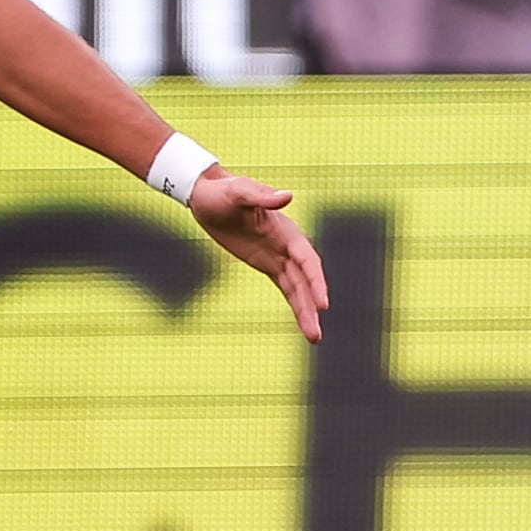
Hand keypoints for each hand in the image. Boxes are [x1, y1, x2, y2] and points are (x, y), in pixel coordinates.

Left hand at [192, 168, 327, 341]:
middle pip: (305, 281)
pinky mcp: (267, 264)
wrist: (207, 196)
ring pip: (297, 289)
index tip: (323, 304)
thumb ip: (262, 196)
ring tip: (315, 339)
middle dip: (312, 306)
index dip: (316, 282)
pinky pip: (285, 287)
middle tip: (316, 335)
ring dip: (306, 312)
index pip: (307, 260)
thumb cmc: (224, 191)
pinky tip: (303, 322)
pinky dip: (295, 304)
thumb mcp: (239, 191)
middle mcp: (288, 246)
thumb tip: (287, 196)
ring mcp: (278, 257)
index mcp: (287, 231)